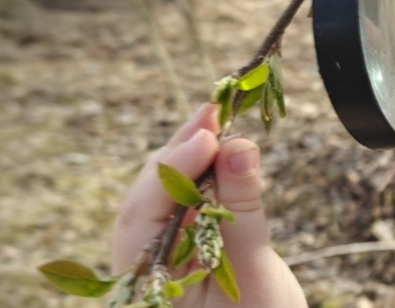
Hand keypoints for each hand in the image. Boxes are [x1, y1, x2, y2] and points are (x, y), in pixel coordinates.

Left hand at [110, 103, 306, 306]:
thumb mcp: (254, 276)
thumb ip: (241, 212)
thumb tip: (238, 146)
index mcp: (145, 285)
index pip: (144, 212)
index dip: (174, 166)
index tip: (208, 133)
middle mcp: (140, 270)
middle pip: (146, 197)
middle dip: (179, 151)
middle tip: (214, 109)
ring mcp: (157, 261)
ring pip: (161, 197)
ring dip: (188, 157)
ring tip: (217, 117)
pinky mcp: (180, 252)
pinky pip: (181, 205)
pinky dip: (200, 175)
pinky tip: (219, 150)